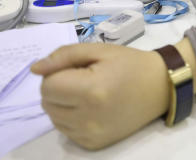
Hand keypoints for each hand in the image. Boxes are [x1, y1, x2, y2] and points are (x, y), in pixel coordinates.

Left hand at [31, 43, 168, 149]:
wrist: (159, 87)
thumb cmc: (130, 64)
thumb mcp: (98, 50)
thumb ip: (64, 56)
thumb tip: (36, 69)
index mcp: (91, 90)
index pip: (47, 86)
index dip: (56, 73)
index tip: (76, 68)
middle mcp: (89, 118)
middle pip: (47, 104)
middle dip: (57, 88)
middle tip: (82, 79)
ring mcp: (91, 135)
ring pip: (53, 119)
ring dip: (62, 104)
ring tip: (86, 93)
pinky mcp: (94, 144)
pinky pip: (66, 131)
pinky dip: (71, 118)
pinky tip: (90, 108)